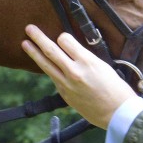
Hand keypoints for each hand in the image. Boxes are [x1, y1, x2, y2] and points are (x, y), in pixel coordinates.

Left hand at [21, 25, 136, 126]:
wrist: (117, 114)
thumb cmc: (116, 89)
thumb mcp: (103, 66)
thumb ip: (85, 57)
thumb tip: (72, 50)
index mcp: (87, 62)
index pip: (65, 41)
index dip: (63, 37)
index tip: (62, 37)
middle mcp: (74, 72)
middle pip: (50, 51)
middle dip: (38, 38)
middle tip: (29, 28)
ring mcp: (67, 85)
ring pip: (46, 65)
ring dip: (34, 53)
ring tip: (25, 43)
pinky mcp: (64, 94)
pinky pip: (53, 77)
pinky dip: (48, 69)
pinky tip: (44, 64)